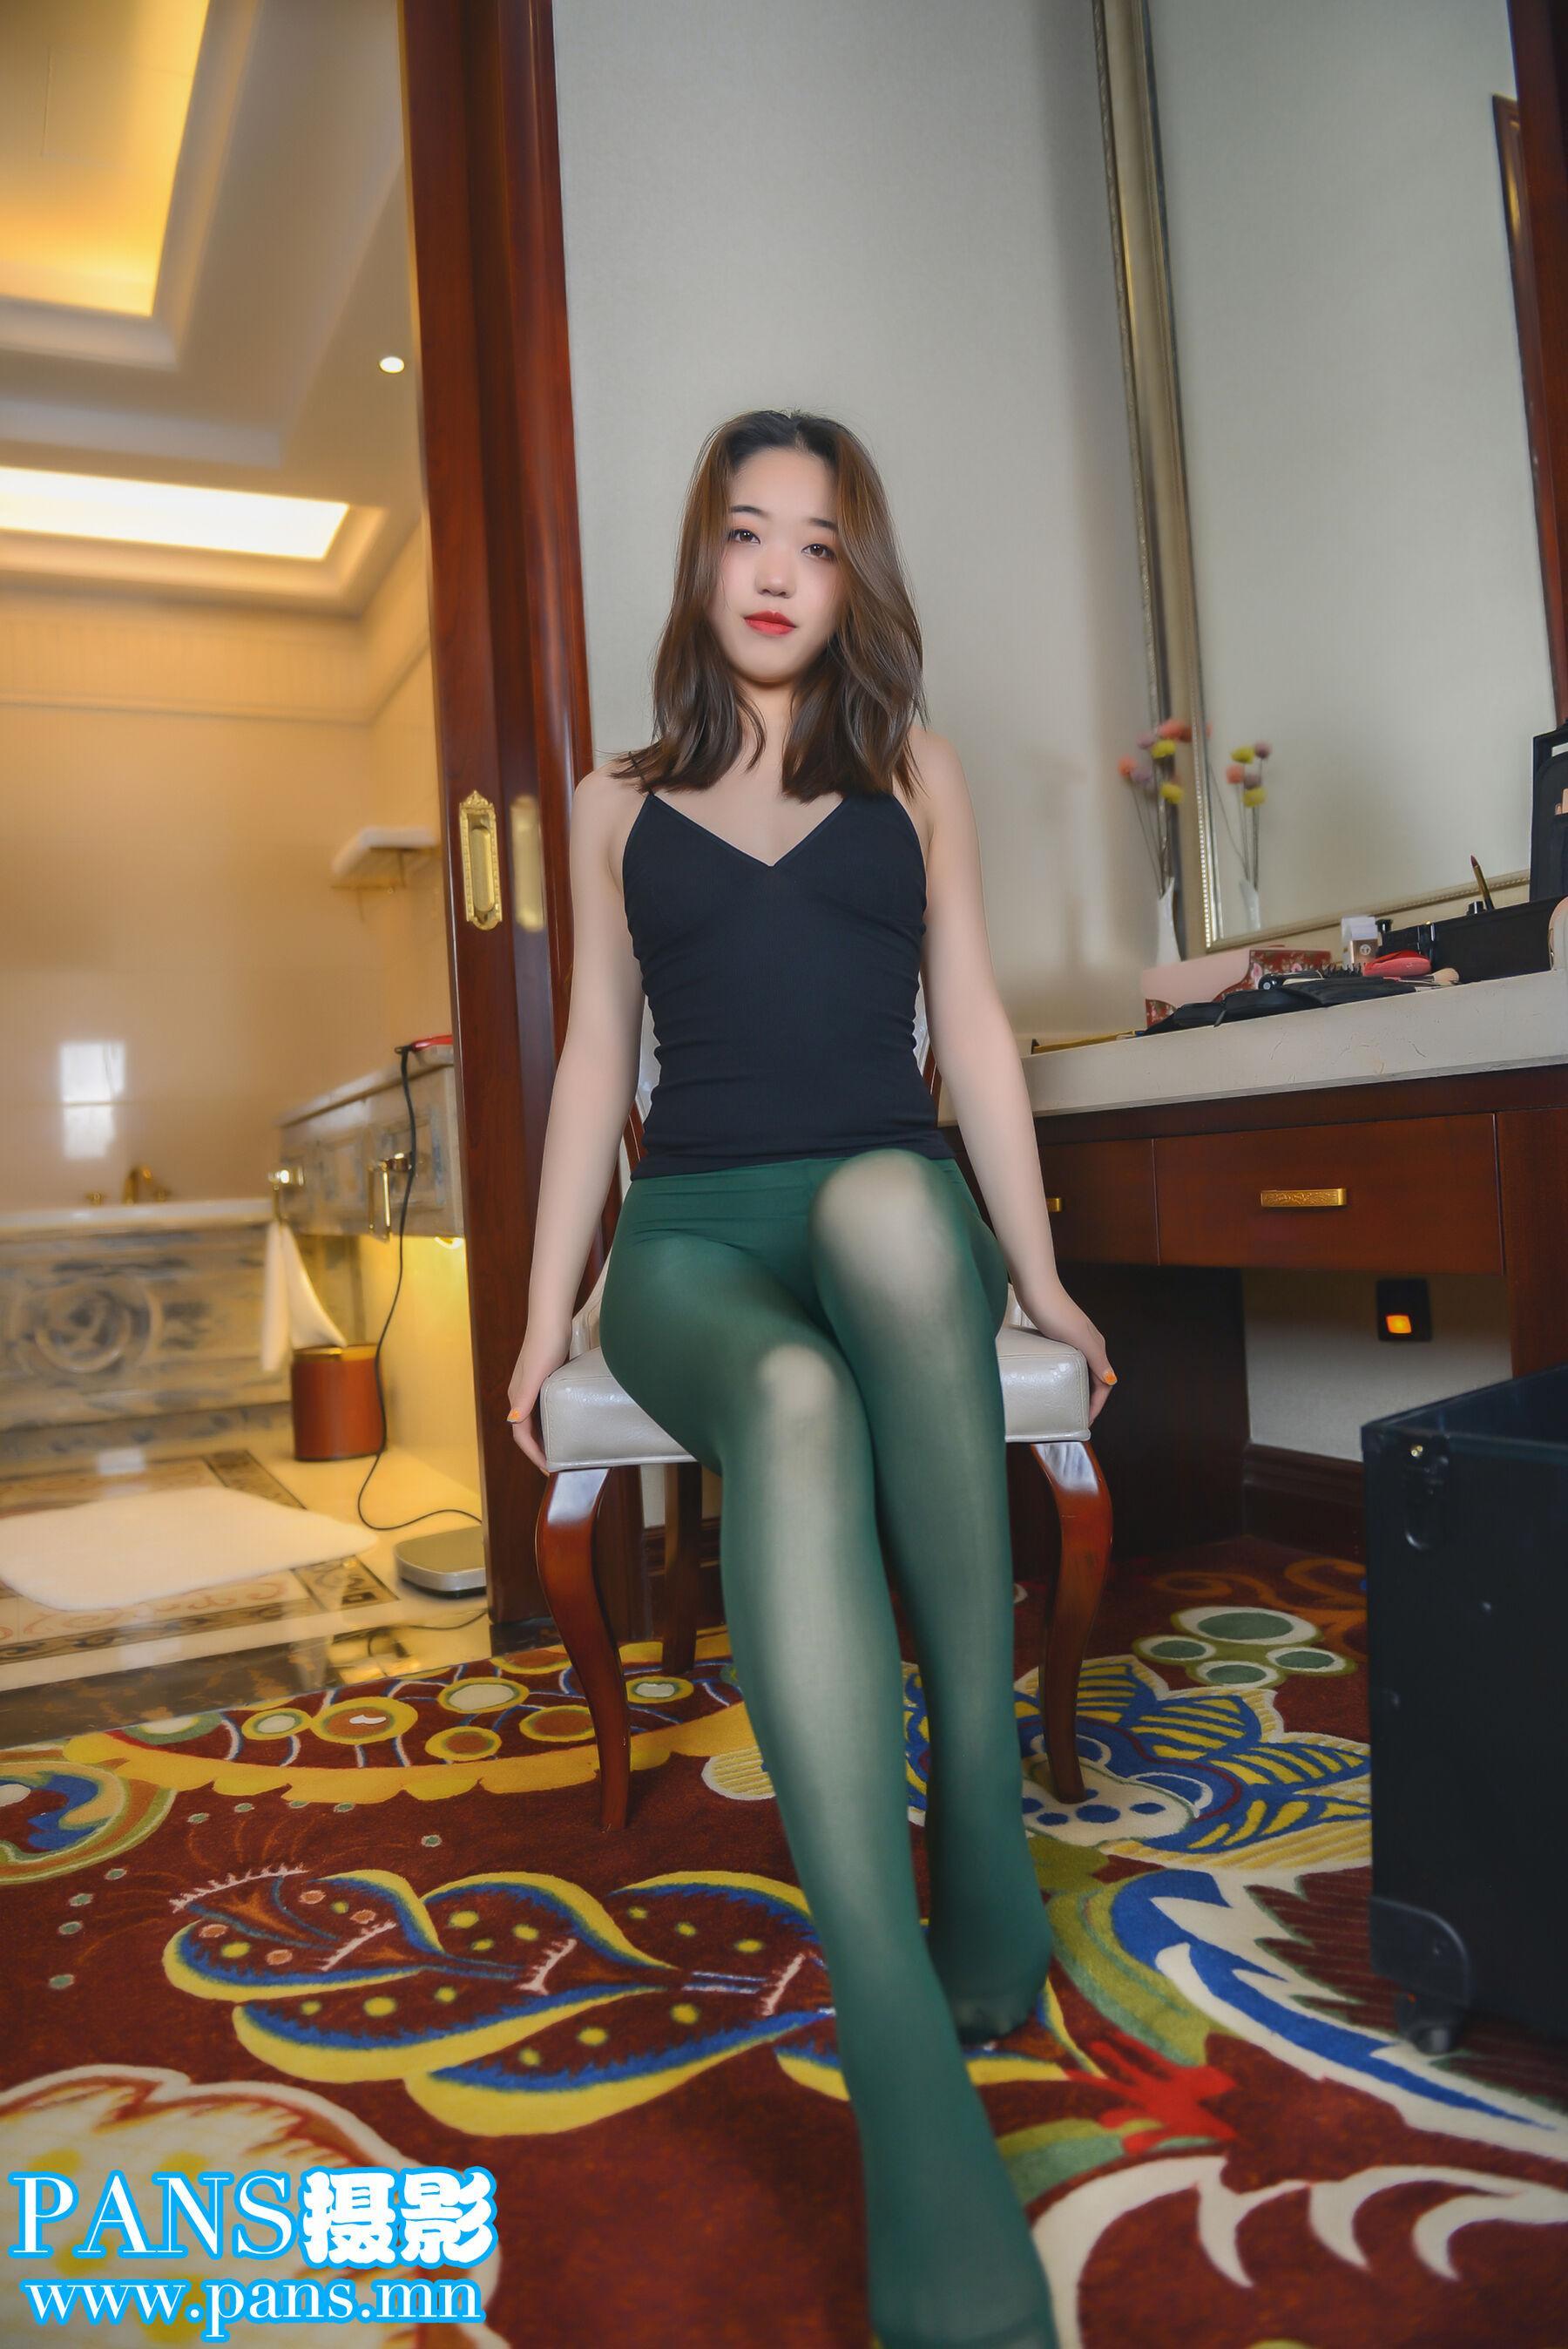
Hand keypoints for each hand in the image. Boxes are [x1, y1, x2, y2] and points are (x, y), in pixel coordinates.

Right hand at [505, 1318, 573, 1472]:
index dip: (534, 1454)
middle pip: (527, 1431)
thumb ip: (524, 1399)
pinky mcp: (544, 1379)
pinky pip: (544, 1408)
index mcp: (517, 1398)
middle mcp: (521, 1395)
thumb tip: (513, 1422)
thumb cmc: (544, 1346)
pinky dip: (551, 1421)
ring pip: (536, 1420)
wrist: (551, 1319)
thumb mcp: (535, 1375)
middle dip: (539, 1450)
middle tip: (557, 1464)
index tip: (550, 1469)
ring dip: (545, 1437)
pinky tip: (564, 1422)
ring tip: (561, 1449)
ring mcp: (532, 1387)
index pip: (521, 1435)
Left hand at [1014, 1283, 1116, 1424]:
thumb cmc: (1056, 1313)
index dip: (1097, 1404)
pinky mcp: (1058, 1336)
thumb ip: (1096, 1358)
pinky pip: (1068, 1362)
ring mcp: (1073, 1340)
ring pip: (1081, 1370)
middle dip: (1089, 1399)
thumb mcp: (1079, 1338)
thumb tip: (1112, 1380)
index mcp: (1097, 1346)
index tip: (1085, 1421)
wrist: (1036, 1289)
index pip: (1104, 1383)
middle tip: (1076, 1417)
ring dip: (1078, 1388)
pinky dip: (1066, 1375)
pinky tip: (1054, 1380)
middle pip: (1094, 1378)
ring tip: (1067, 1403)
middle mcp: (1088, 1344)